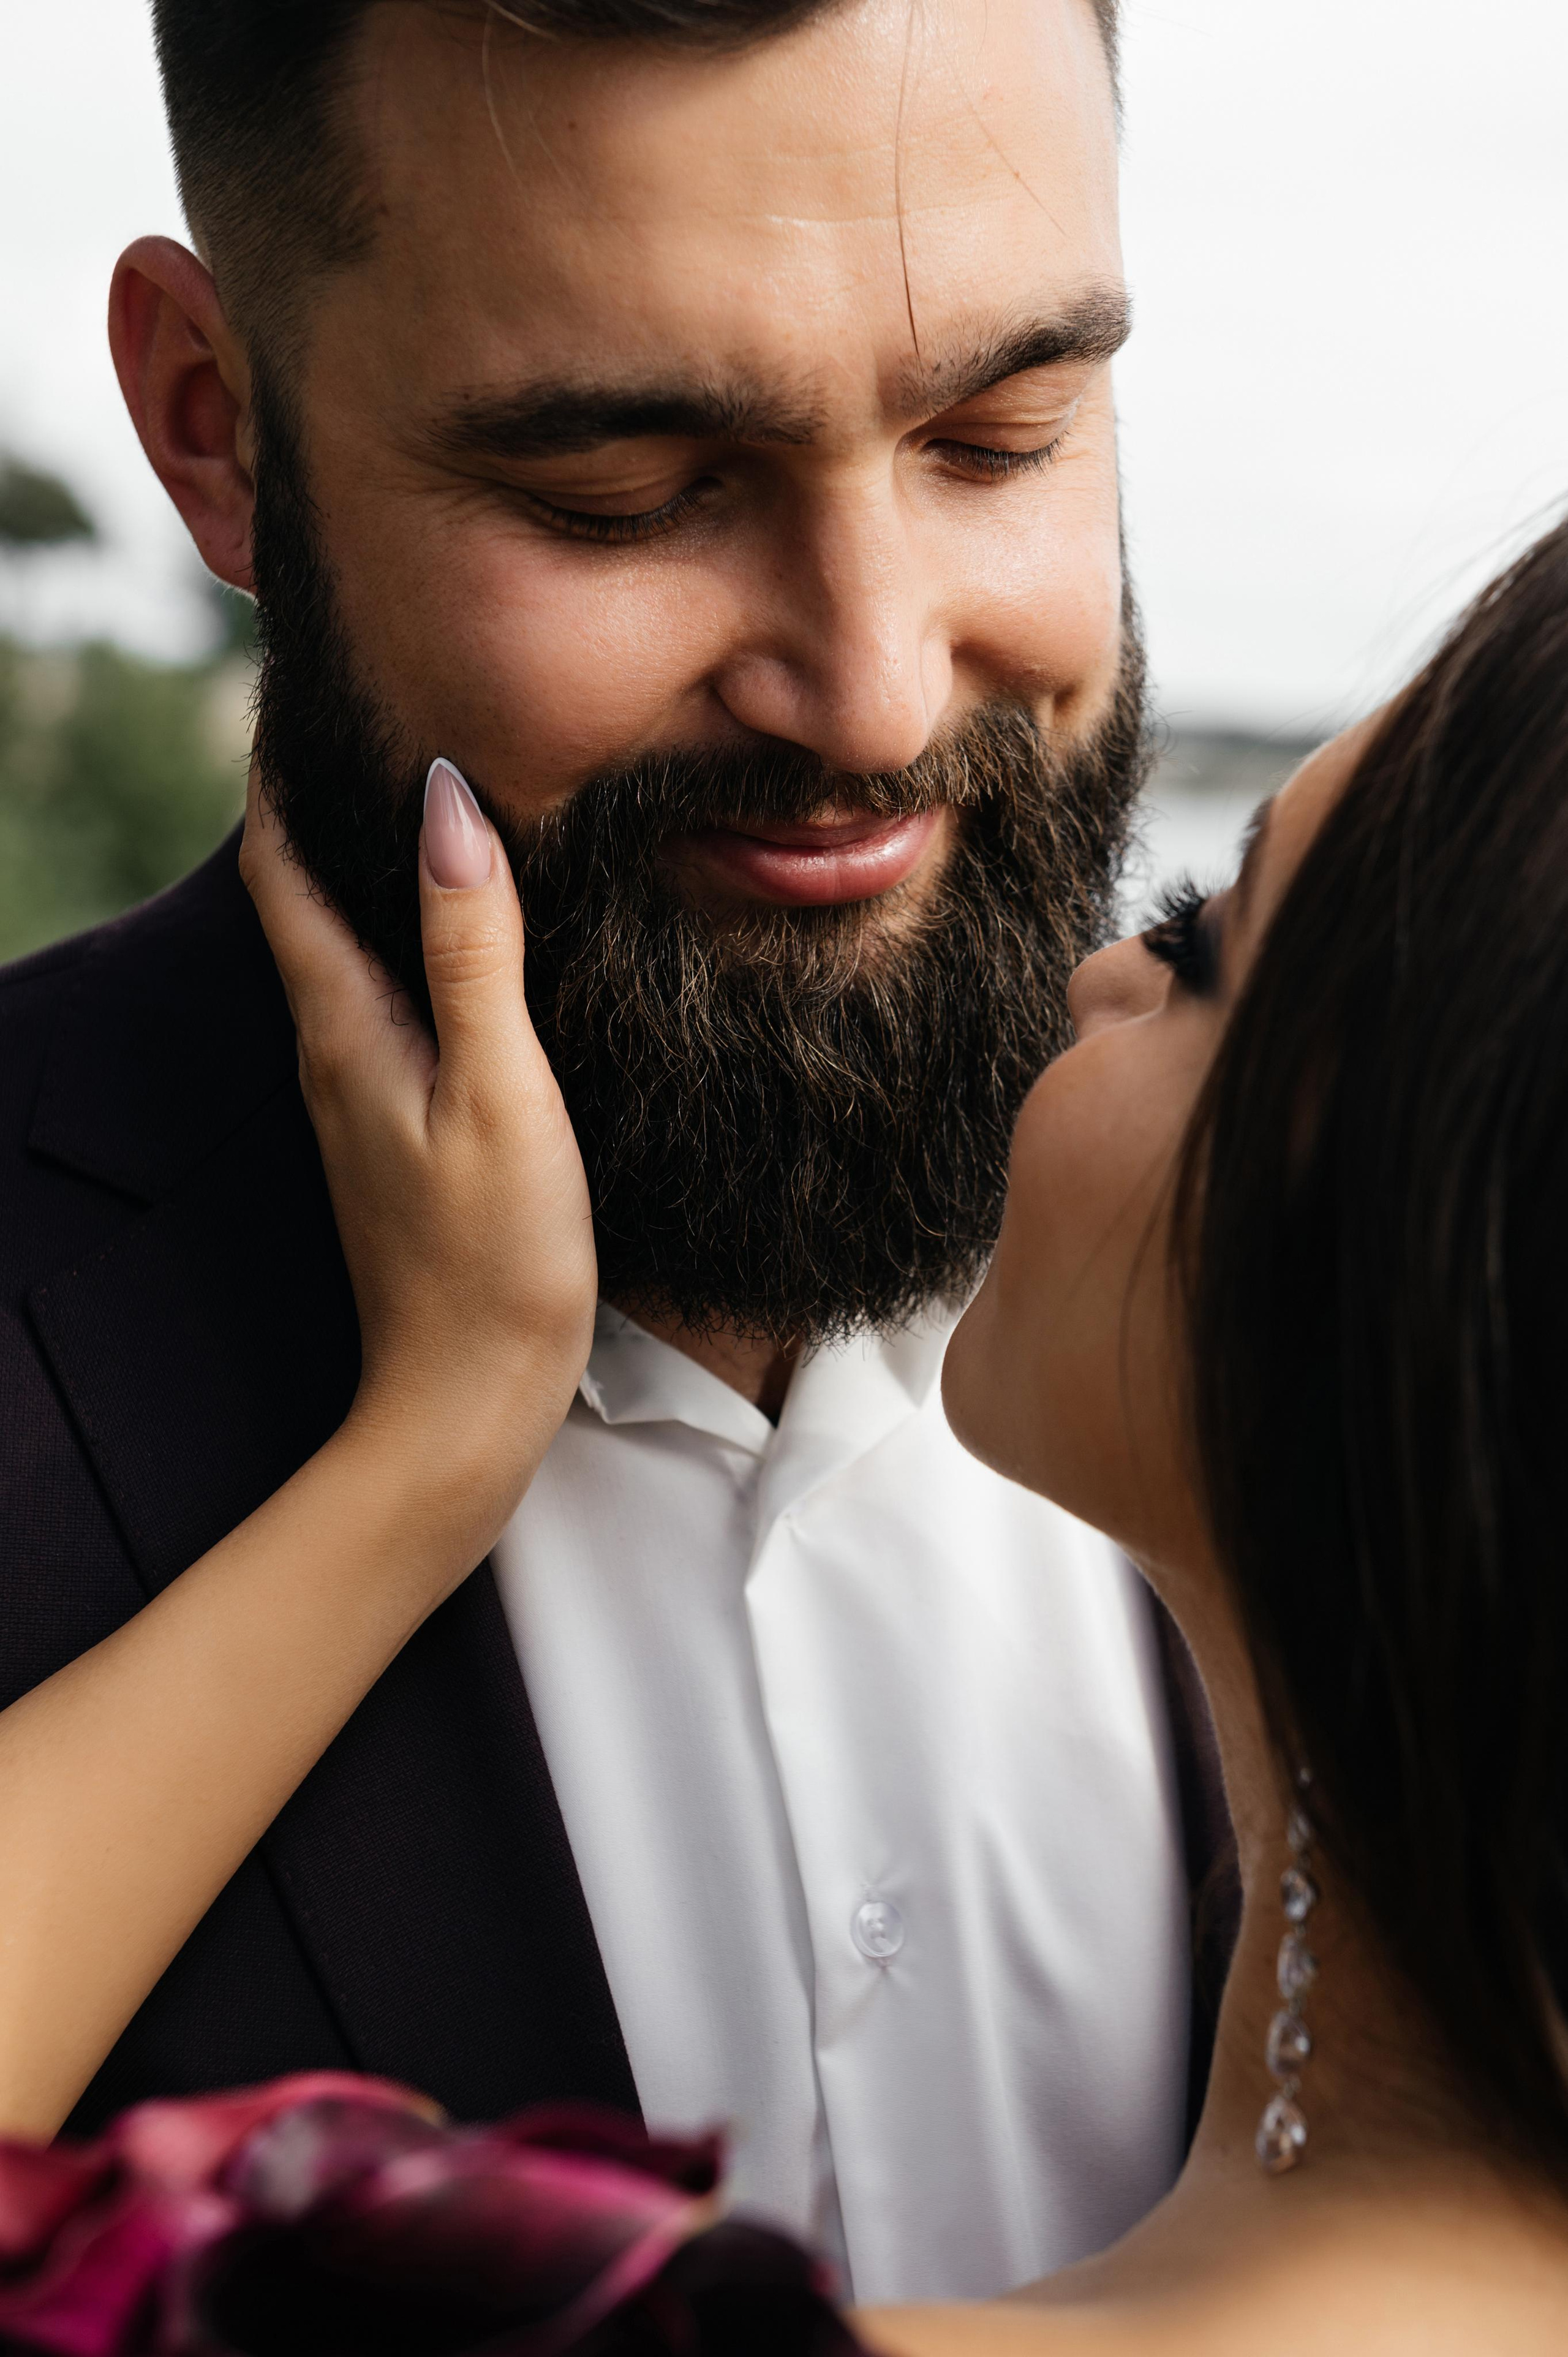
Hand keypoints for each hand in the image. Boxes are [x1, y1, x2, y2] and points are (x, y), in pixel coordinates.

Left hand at [240, 757, 595, 1544]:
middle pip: (304, 900)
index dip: (279, 775)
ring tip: (418, 804)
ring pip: (345, 954)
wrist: (468, 1400)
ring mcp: (361, 1098)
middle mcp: (333, 1054)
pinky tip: (459, 939)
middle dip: (322, 807)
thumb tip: (444, 802)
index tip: (298, 693)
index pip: (281, 868)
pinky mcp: (400, 1134)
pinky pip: (386, 1006)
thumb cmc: (492, 1255)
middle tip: (365, 720)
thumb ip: (471, 947)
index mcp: (342, 1028)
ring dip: (363, 876)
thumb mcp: (499, 1087)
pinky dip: (406, 946)